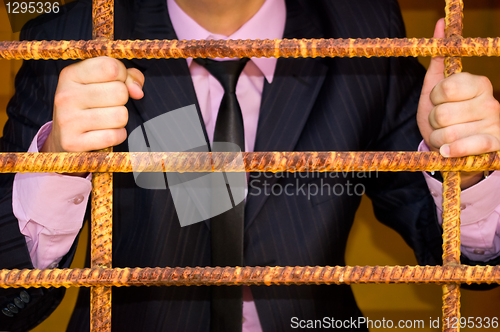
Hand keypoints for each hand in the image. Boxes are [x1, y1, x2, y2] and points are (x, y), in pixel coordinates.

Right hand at [42, 56, 144, 152]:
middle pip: (120, 92)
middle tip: (109, 105)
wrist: (65, 137)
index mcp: (71, 74)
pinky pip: (114, 136)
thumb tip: (137, 92)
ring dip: (120, 120)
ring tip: (106, 120)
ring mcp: (67, 120)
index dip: (123, 76)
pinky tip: (106, 133)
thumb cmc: (90, 104)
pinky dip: (117, 136)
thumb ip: (128, 77)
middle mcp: (66, 95)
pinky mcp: (72, 143)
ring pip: (120, 116)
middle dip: (122, 101)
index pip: (112, 67)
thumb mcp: (104, 82)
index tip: (114, 83)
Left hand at [417, 19, 499, 187]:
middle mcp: (491, 101)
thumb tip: (439, 24)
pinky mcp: (494, 144)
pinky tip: (448, 150)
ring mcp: (494, 124)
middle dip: (433, 122)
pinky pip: (470, 145)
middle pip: (442, 114)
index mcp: (478, 84)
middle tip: (441, 123)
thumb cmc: (442, 115)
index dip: (434, 99)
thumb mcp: (435, 87)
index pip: (444, 89)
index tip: (438, 101)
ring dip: (438, 138)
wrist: (452, 147)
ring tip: (445, 137)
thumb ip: (439, 59)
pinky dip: (454, 150)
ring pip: (447, 133)